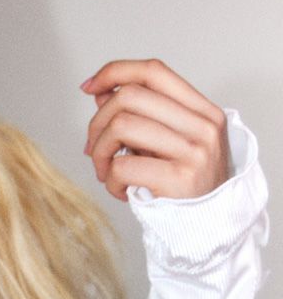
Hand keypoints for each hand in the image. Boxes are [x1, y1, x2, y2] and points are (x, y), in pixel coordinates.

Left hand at [81, 58, 228, 201]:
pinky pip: (122, 165)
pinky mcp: (179, 178)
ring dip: (100, 153)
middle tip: (94, 148)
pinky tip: (120, 190)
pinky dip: (110, 180)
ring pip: (121, 126)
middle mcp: (203, 126)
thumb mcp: (167, 143)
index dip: (115, 72)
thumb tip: (100, 92)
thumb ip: (139, 116)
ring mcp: (194, 151)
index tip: (89, 87)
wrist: (208, 226)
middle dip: (98, 122)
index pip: (153, 71)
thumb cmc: (184, 185)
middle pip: (130, 96)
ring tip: (105, 171)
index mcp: (203, 110)